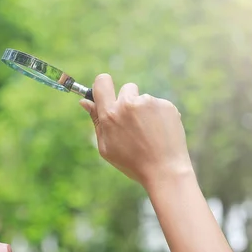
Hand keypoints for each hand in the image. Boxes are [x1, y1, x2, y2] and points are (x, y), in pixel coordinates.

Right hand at [80, 74, 193, 188]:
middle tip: (133, 124)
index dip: (102, 85)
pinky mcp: (167, 106)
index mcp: (110, 114)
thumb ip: (96, 121)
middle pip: (126, 89)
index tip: (105, 92)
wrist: (165, 170)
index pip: (102, 82)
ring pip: (144, 99)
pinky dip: (159, 116)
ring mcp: (149, 103)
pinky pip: (159, 105)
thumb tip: (85, 101)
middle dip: (127, 101)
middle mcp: (128, 104)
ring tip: (148, 134)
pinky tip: (160, 134)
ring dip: (144, 111)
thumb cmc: (132, 162)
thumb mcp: (106, 147)